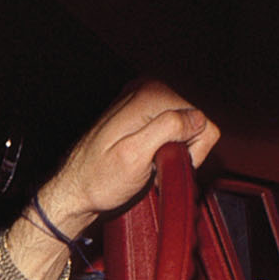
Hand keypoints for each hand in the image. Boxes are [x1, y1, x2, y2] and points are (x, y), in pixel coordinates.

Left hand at [34, 83, 219, 235]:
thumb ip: (168, 130)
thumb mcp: (135, 157)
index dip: (191, 151)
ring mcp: (144, 99)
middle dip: (182, 149)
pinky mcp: (142, 112)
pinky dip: (166, 146)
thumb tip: (197, 118)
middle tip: (155, 165)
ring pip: (187, 126)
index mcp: (150, 94)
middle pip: (196, 121)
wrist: (75, 190)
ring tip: (149, 162)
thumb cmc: (98, 180)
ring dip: (173, 150)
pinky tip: (148, 156)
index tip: (166, 164)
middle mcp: (148, 89)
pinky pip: (173, 128)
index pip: (202, 120)